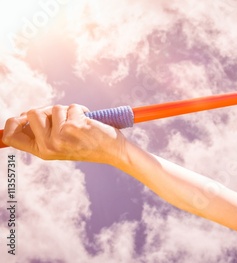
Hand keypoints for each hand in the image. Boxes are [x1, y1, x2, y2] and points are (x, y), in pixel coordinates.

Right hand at [2, 104, 125, 163]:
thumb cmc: (87, 145)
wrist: (112, 151)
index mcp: (41, 151)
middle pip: (32, 113)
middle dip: (48, 109)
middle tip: (63, 117)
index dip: (12, 122)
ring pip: (54, 108)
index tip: (23, 116)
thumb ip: (42, 133)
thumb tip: (24, 115)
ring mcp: (60, 137)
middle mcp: (48, 146)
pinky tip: (88, 120)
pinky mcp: (73, 127)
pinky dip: (81, 109)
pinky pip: (71, 107)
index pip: (12, 137)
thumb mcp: (60, 145)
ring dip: (68, 110)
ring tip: (79, 122)